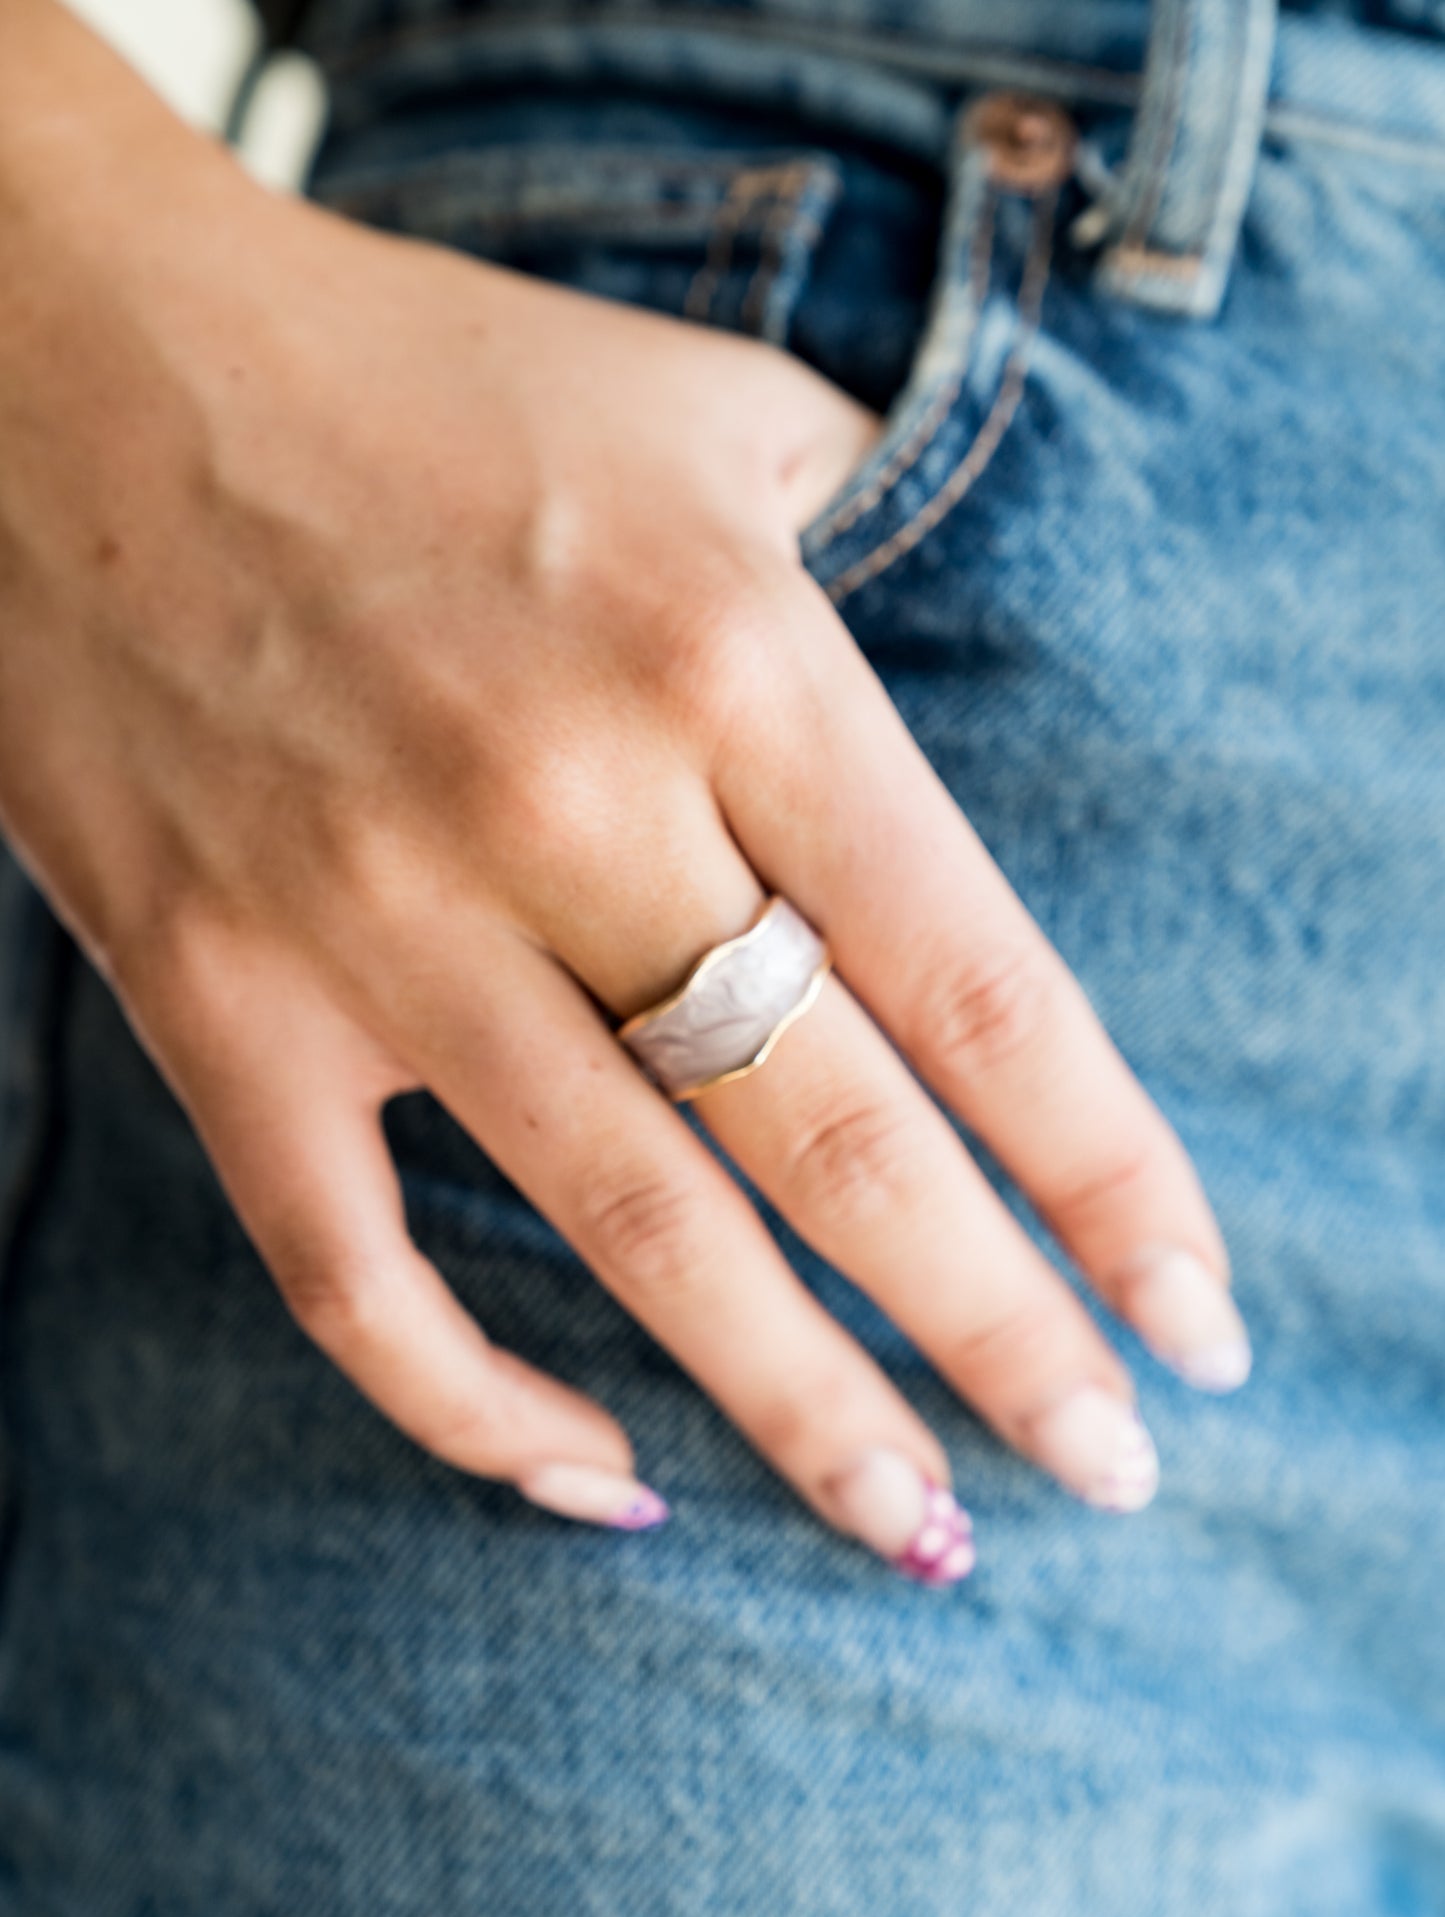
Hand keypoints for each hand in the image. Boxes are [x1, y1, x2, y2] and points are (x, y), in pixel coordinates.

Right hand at [0, 3, 1248, 1579]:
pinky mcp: (217, 1002)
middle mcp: (566, 801)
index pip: (979, 984)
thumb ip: (865, 547)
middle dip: (1002, 1338)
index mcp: (726, 655)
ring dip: (801, 1414)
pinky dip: (478, 1411)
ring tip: (920, 1533)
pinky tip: (598, 1478)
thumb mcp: (698, 405)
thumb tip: (938, 705)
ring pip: (634, 1237)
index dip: (1109, 1177)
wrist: (64, 361)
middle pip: (839, 1142)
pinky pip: (354, 1277)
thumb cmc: (413, 376)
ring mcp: (375, 921)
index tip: (1191, 1309)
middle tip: (1112, 1469)